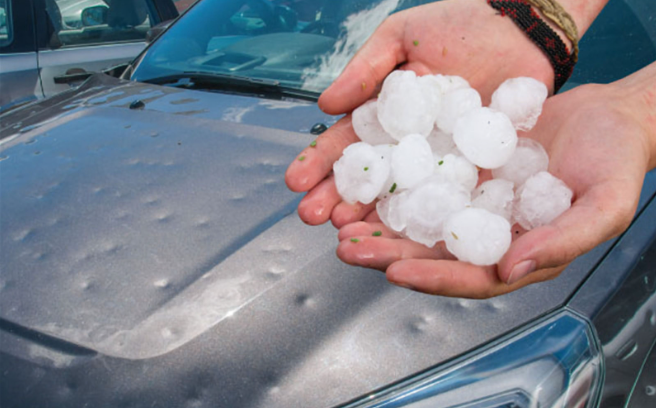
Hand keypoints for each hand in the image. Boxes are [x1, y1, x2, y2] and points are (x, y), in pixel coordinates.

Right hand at [286, 0, 556, 227]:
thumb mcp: (400, 37)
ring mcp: (438, 161)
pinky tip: (402, 232)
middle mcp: (407, 145)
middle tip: (311, 217)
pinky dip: (425, 216)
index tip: (295, 181)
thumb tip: (325, 105)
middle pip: (367, 177)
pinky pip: (447, 196)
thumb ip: (364, 70)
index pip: (345, 143)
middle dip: (335, 198)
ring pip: (399, 195)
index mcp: (384, 116)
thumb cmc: (458, 25)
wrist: (521, 28)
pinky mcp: (474, 170)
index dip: (319, 162)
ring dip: (370, 216)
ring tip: (345, 230)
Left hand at [336, 82, 652, 297]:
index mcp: (520, 256)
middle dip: (389, 255)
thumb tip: (509, 270)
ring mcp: (474, 203)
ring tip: (342, 224)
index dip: (433, 278)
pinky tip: (369, 184)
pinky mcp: (464, 172)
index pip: (471, 278)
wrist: (608, 117)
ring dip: (381, 225)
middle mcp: (490, 235)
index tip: (394, 272)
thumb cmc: (616, 165)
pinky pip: (425, 181)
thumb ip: (563, 241)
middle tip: (348, 249)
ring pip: (421, 221)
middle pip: (434, 254)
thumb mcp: (605, 206)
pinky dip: (396, 186)